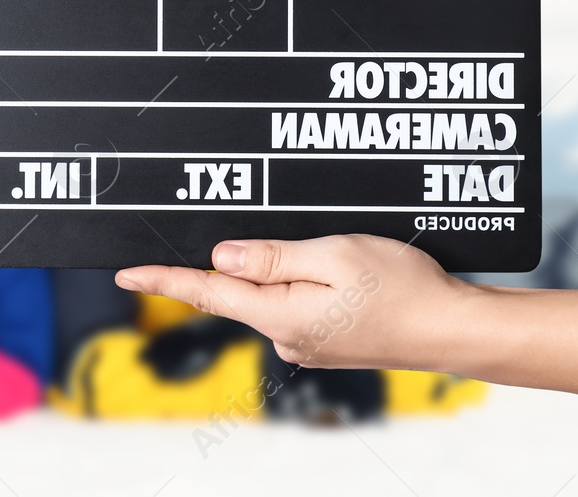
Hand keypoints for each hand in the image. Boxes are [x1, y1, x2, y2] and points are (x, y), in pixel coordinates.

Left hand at [115, 235, 475, 370]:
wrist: (454, 329)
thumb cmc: (402, 286)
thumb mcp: (332, 256)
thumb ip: (271, 257)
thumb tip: (220, 257)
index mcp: (281, 316)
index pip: (206, 292)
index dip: (162, 279)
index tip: (123, 273)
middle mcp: (287, 338)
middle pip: (237, 291)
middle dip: (235, 259)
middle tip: (256, 233)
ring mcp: (307, 344)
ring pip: (269, 296)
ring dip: (275, 270)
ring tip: (324, 252)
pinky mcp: (326, 342)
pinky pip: (294, 306)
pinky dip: (298, 283)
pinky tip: (330, 271)